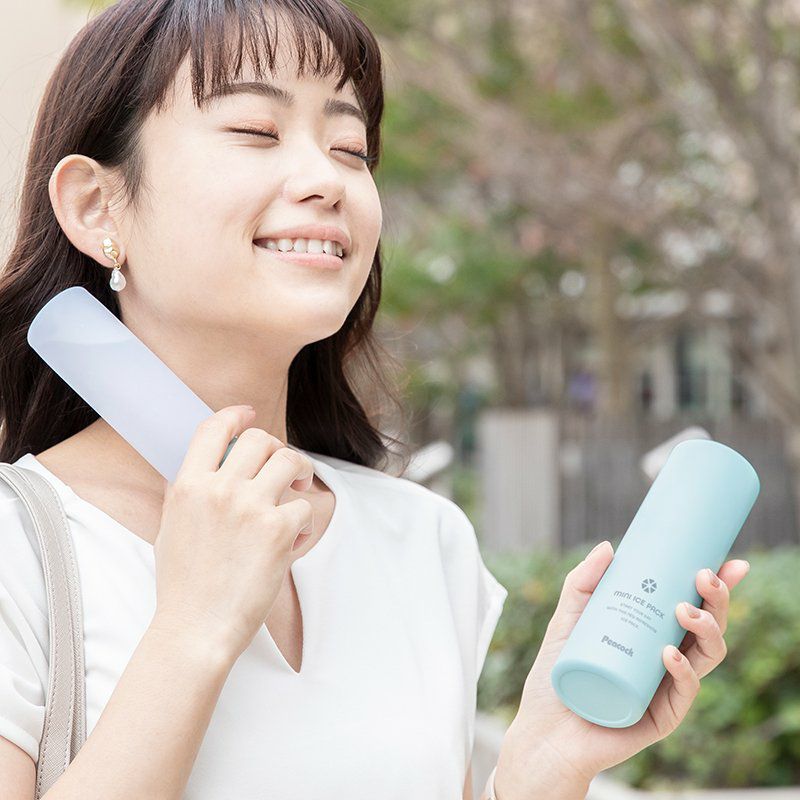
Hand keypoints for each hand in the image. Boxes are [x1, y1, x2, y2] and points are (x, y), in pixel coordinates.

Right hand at [151, 405, 315, 661]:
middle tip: (282, 470)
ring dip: (300, 472)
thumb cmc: (184, 585)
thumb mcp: (172, 528)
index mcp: (188, 486)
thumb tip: (206, 464)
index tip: (249, 415)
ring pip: (290, 460)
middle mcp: (219, 489)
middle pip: (260, 439)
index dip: (235, 415)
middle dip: (276, 449)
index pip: (213, 429)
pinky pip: (305, 506)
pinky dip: (305, 521)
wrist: (196, 630)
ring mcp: (250, 507)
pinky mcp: (278, 530)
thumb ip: (188, 491)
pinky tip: (296, 538)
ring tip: (296, 491)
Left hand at [494, 541, 750, 796]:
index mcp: (653, 633)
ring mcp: (667, 688)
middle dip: (717, 600)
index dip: (718, 587)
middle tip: (704, 578)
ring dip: (707, 629)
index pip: (694, 605)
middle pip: (708, 627)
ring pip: (707, 656)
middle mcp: (667, 659)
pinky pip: (683, 693)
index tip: (730, 562)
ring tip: (685, 610)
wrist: (542, 731)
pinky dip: (683, 672)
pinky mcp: (661, 716)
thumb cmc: (555, 674)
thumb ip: (582, 582)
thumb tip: (609, 546)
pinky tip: (669, 655)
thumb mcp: (566, 619)